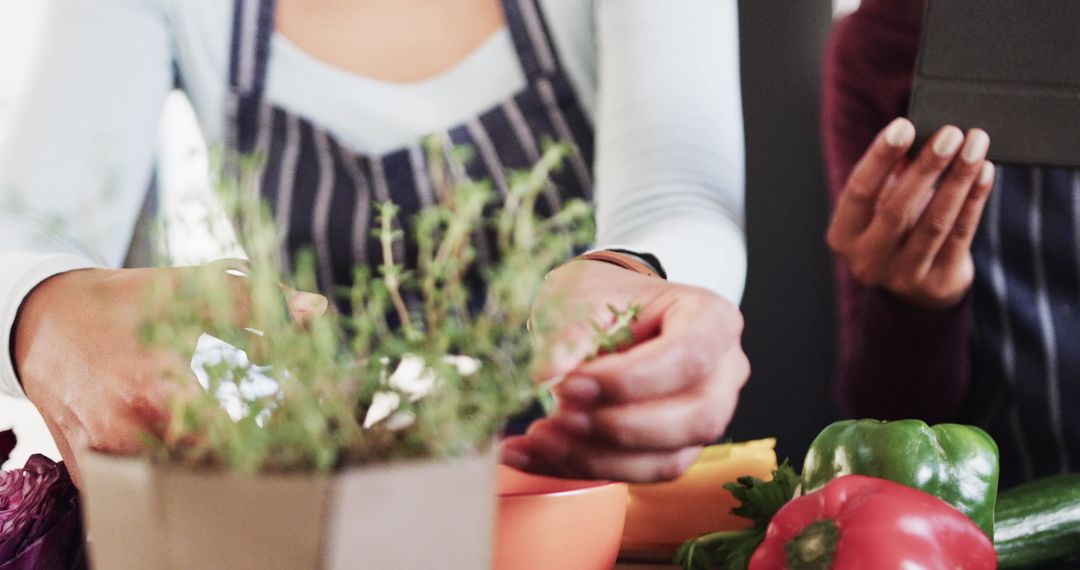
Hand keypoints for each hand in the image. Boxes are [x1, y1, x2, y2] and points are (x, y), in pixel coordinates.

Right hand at [13, 261, 325, 484]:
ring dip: (213, 468)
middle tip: (287, 439)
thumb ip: (254, 303)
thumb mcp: (188, 291)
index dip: (274, 434)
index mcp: (155, 388)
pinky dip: (173, 475)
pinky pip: (142, 488)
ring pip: (177, 483)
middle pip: (207, 468)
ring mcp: (103, 458)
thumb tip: (315, 310)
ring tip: (246, 443)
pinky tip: (198, 452)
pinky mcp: (90, 473)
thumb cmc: (125, 303)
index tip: (305, 423)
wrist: (42, 321)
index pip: (232, 436)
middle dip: (250, 456)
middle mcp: (125, 431)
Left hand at [500, 260, 748, 482]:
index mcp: (711, 320)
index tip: (570, 384)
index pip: (689, 356)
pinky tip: (532, 454)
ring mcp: (705, 417)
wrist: (603, 313)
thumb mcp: (583, 297)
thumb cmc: (604, 298)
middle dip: (618, 426)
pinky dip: (580, 468)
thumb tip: (547, 375)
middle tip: (556, 414)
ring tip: (538, 438)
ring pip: (668, 459)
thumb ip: (571, 333)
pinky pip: (638, 474)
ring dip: (596, 457)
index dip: (630, 380)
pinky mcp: (676, 450)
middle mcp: (723, 373)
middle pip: (695, 417)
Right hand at [827, 118, 995, 309]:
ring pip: (934, 223)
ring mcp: (901, 276)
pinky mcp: (936, 283)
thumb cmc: (895, 229)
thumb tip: (922, 135)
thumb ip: (891, 176)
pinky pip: (960, 235)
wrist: (914, 285)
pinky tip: (984, 173)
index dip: (880, 158)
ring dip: (958, 180)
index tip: (904, 126)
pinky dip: (974, 200)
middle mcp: (866, 260)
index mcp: (843, 235)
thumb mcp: (880, 205)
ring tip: (975, 146)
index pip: (859, 191)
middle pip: (897, 208)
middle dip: (927, 167)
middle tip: (951, 133)